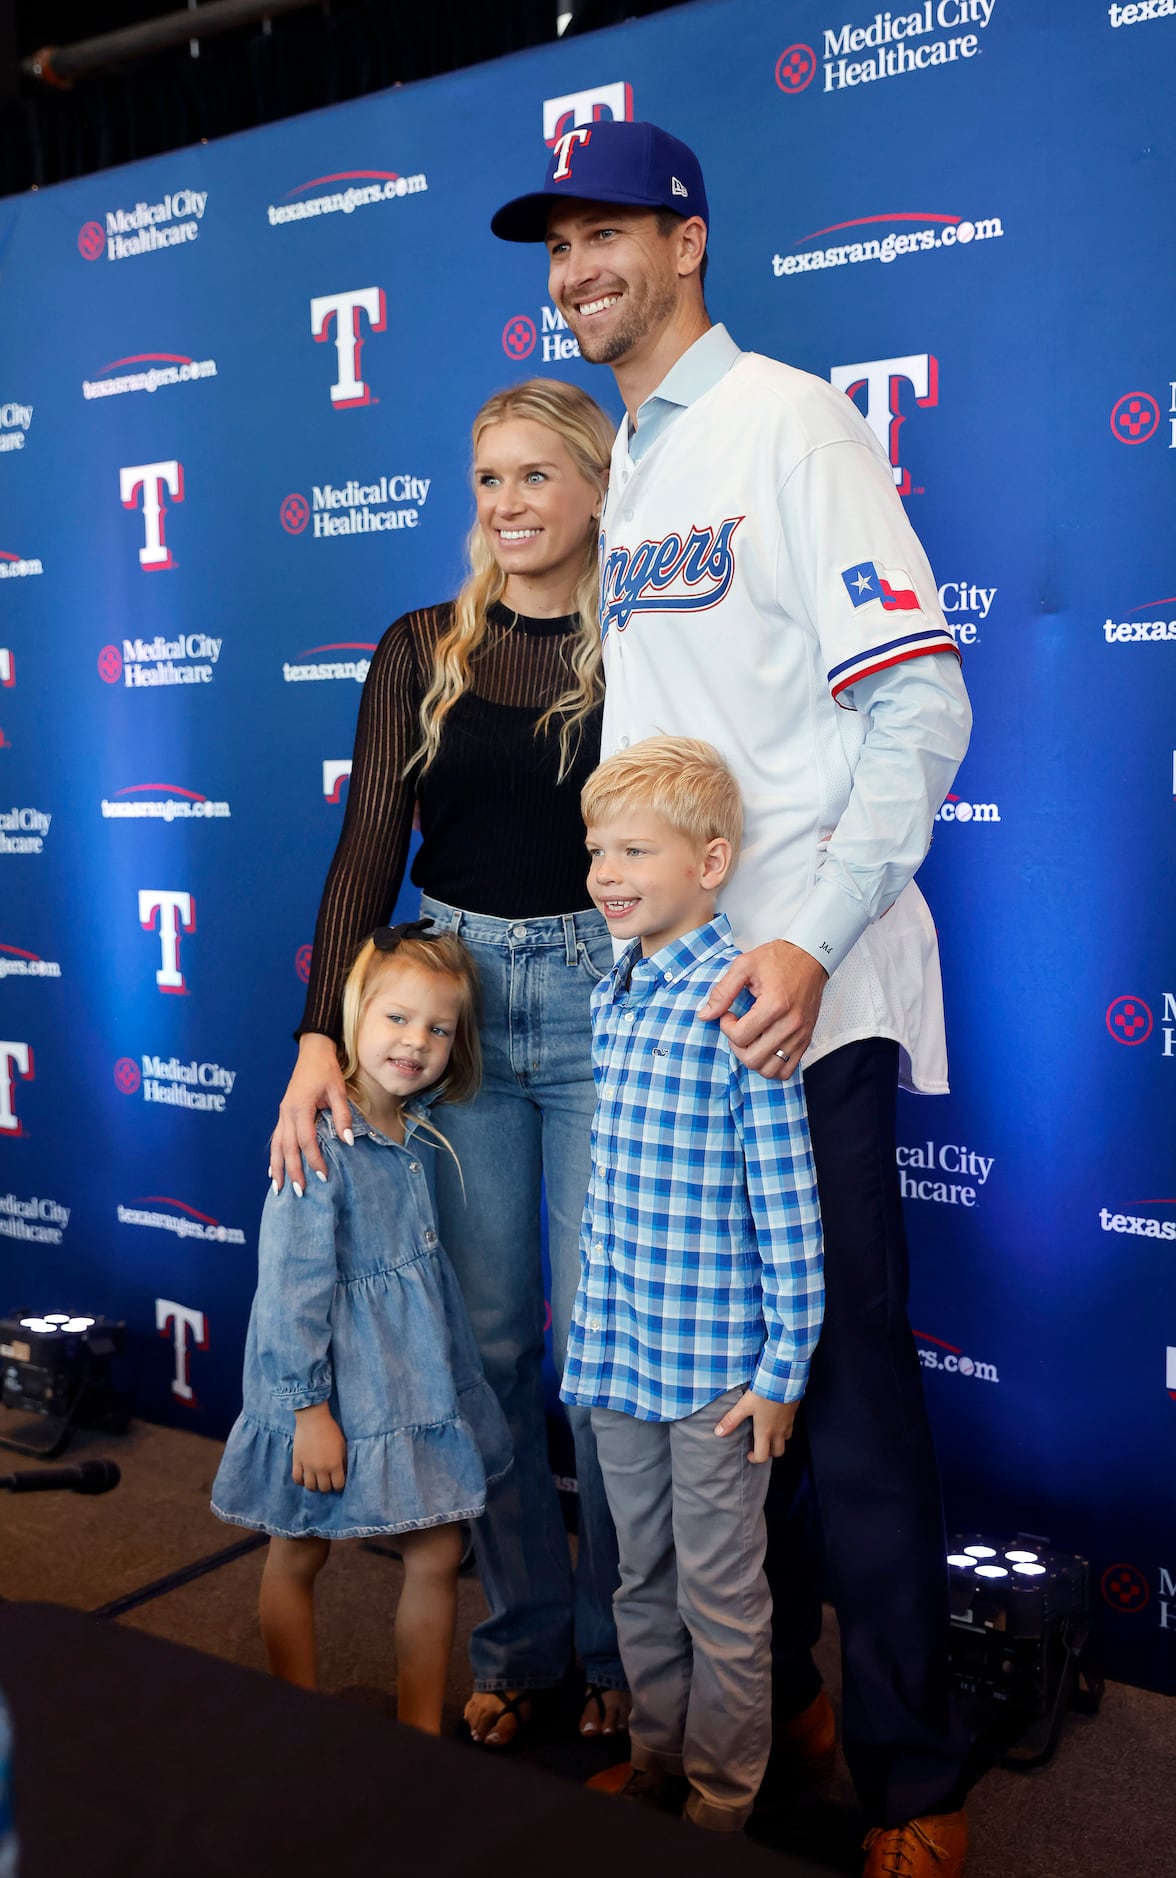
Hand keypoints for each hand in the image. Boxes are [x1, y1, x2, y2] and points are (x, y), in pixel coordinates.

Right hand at [270, 1033, 352, 1192]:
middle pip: (287, 1148)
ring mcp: (282, 1113)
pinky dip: (275, 1154)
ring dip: (278, 1167)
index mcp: (300, 1107)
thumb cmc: (326, 1070)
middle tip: (299, 1192)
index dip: (314, 1159)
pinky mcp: (283, 1113)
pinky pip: (276, 1138)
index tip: (323, 1176)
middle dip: (292, 1171)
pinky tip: (274, 1169)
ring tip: (279, 1188)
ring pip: (276, 1145)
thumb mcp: (338, 1091)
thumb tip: (347, 1141)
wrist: (313, 1052)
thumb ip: (342, 1116)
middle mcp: (287, 1112)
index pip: (306, 1140)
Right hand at [292, 1403, 346, 1491]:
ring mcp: (308, 1466)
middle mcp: (321, 1468)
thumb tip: (343, 1472)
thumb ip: (343, 1460)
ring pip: (310, 1486)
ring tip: (316, 1481)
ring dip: (314, 1486)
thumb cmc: (330, 1430)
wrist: (313, 1419)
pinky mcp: (297, 1461)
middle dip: (327, 1486)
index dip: (339, 1485)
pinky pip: (296, 1478)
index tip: (338, 1482)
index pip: (338, 1485)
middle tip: (327, 1481)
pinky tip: (304, 1478)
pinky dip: (300, 1481)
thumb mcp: (342, 1445)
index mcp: (334, 1464)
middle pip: (324, 1488)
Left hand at [698, 940, 827, 1079]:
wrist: (810, 956)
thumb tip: (704, 1015)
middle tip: (738, 1027)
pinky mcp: (806, 1040)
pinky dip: (771, 1065)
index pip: (740, 1036)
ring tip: (751, 1038)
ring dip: (753, 1058)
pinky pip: (787, 1070)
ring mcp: (800, 1035)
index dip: (726, 1027)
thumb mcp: (744, 966)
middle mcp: (790, 1025)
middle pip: (752, 1058)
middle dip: (737, 1045)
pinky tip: (764, 1047)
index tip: (729, 1013)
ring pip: (769, 1070)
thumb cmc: (778, 959)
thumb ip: (722, 992)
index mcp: (774, 1006)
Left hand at [714, 1390, 798, 1462]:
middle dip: (769, 1453)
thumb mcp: (744, 1405)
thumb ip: (731, 1420)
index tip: (749, 1454)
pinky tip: (777, 1418)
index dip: (755, 1459)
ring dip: (778, 1440)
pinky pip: (790, 1427)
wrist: (784, 1379)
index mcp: (765, 1432)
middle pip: (778, 1452)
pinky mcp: (793, 1413)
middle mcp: (779, 1431)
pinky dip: (784, 1428)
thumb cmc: (764, 1394)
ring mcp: (788, 1423)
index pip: (763, 1456)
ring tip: (769, 1433)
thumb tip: (718, 1433)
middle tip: (760, 1445)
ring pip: (786, 1440)